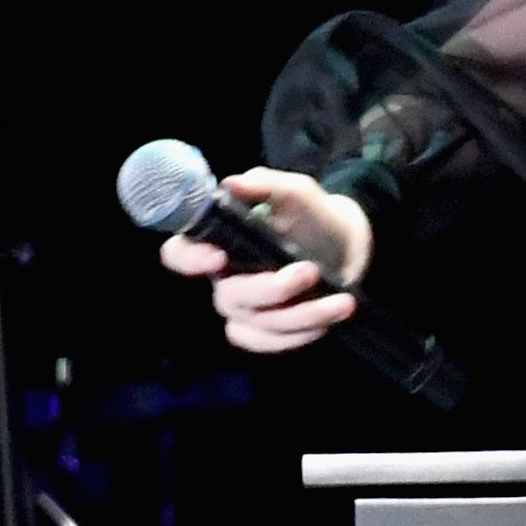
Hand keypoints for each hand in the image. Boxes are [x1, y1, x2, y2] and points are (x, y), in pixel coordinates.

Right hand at [157, 166, 373, 355]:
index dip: (188, 258)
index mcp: (220, 241)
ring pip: (256, 323)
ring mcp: (242, 308)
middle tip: (310, 270)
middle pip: (228, 295)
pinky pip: (269, 342)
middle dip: (271, 289)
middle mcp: (224, 278)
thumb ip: (265, 185)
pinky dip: (301, 335)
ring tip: (343, 300)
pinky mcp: (263, 331)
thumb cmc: (310, 214)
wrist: (346, 243)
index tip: (218, 256)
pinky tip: (331, 318)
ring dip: (302, 315)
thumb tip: (233, 183)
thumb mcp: (295, 192)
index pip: (179, 253)